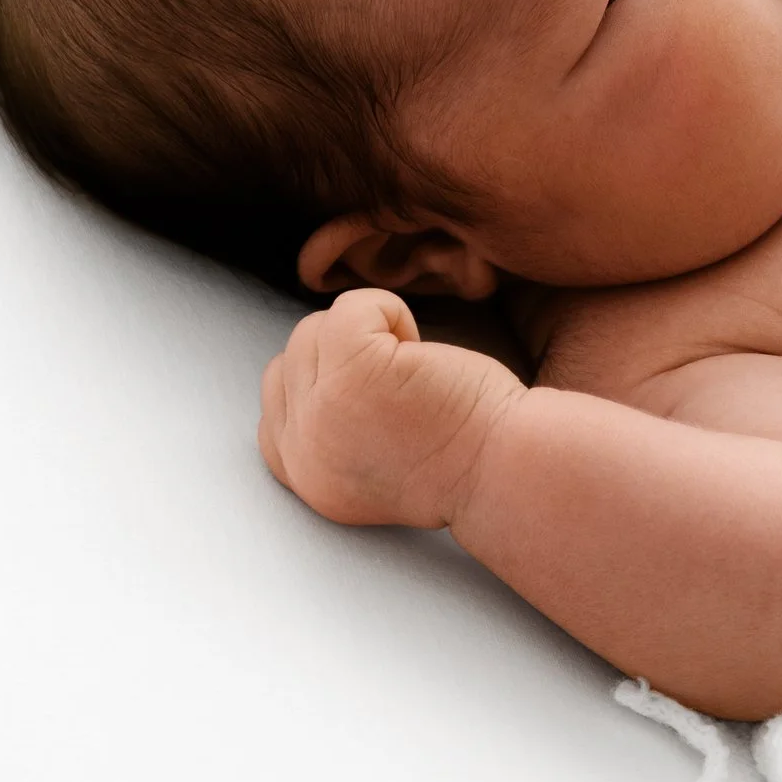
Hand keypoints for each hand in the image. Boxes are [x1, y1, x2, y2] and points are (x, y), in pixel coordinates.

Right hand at [258, 288, 525, 529]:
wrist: (506, 472)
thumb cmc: (461, 457)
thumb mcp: (371, 461)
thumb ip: (331, 430)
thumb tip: (317, 374)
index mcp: (305, 476)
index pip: (275, 403)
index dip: (325, 381)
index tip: (380, 397)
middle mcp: (302, 452)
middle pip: (292, 358)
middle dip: (346, 356)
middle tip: (405, 389)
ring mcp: (321, 411)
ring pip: (314, 330)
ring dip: (370, 335)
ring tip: (415, 374)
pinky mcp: (353, 371)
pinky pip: (350, 306)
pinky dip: (389, 310)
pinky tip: (422, 351)